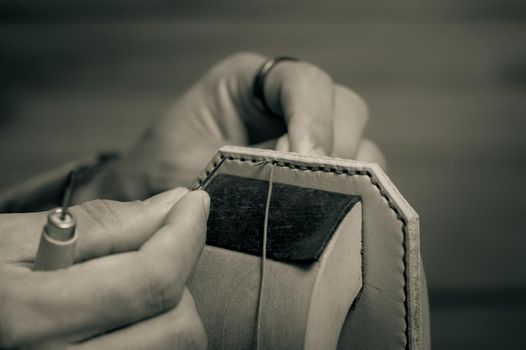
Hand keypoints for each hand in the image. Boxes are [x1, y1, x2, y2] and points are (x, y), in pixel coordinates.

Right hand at [0, 188, 208, 349]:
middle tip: (157, 247)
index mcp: (23, 319)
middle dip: (178, 279)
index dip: (185, 235)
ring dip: (169, 309)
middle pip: (175, 329)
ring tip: (131, 283)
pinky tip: (127, 312)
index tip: (194, 206)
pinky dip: (153, 333)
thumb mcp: (11, 241)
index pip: (148, 280)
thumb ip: (100, 225)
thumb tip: (171, 206)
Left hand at [81, 52, 383, 200]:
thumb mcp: (185, 166)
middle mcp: (286, 106)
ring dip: (346, 180)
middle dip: (335, 152)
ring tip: (314, 211)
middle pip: (346, 110)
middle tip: (308, 193)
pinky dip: (347, 200)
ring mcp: (307, 139)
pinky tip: (323, 221)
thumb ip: (238, 173)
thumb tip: (296, 191)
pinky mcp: (316, 174)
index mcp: (250, 84)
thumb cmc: (160, 173)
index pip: (304, 82)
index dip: (313, 118)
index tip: (305, 159)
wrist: (150, 200)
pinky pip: (354, 181)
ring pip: (360, 147)